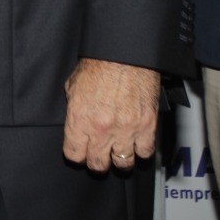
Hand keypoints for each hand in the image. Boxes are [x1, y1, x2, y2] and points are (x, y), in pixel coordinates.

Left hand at [62, 57, 159, 171]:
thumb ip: (73, 110)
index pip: (74, 155)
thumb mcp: (72, 87)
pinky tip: (137, 145)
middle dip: (97, 162)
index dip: (77, 155)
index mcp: (79, 120)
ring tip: (118, 152)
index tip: (81, 153)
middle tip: (100, 156)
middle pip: (98, 164)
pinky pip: (145, 152)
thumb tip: (75, 124)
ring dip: (120, 160)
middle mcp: (101, 129)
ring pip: (123, 164)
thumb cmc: (98, 65)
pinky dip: (141, 151)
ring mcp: (125, 130)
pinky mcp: (147, 126)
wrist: (124, 54)